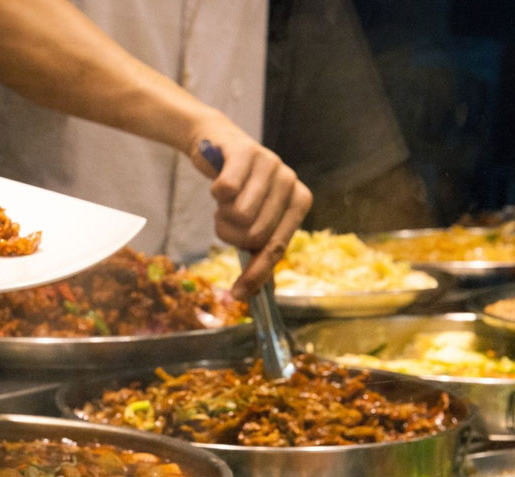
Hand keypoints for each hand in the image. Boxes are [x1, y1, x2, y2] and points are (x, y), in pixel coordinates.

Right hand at [186, 112, 311, 297]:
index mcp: (299, 202)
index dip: (256, 273)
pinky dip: (215, 193)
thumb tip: (250, 291)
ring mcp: (270, 164)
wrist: (216, 144)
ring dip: (221, 214)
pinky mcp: (245, 151)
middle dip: (231, 234)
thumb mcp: (252, 217)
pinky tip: (219, 183)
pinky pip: (226, 189)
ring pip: (240, 215)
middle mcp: (290, 182)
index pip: (277, 247)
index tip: (238, 294)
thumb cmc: (237, 188)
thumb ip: (256, 246)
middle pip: (255, 235)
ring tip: (224, 200)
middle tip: (225, 219)